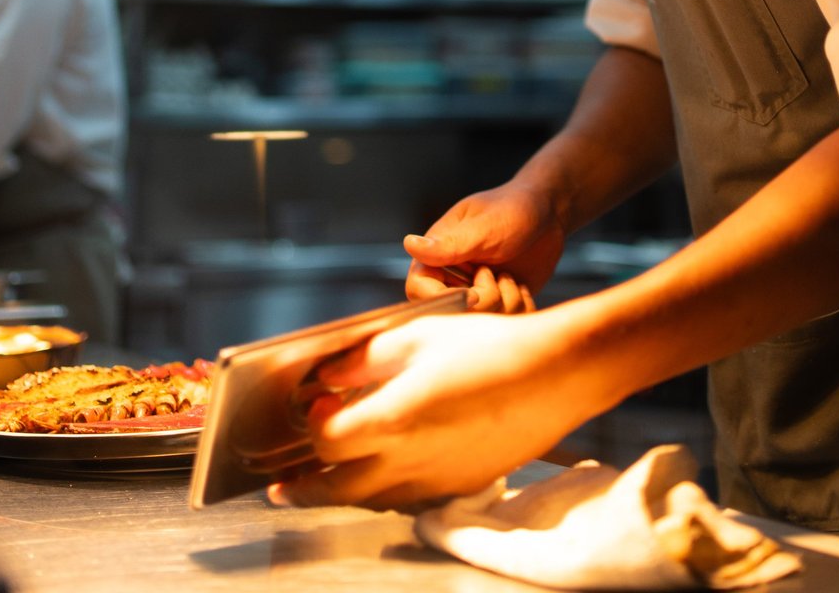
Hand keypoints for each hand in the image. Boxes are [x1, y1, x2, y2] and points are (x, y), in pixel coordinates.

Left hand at [268, 308, 614, 509]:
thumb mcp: (418, 336)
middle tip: (283, 489)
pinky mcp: (461, 486)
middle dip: (304, 490)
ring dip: (345, 494)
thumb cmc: (489, 348)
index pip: (325, 440)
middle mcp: (409, 461)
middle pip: (337, 491)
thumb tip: (327, 377)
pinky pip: (410, 500)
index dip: (312, 425)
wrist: (554, 376)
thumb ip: (363, 359)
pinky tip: (389, 473)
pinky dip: (387, 493)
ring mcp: (436, 480)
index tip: (314, 408)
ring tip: (330, 480)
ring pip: (373, 502)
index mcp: (392, 419)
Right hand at [404, 181, 565, 312]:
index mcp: (436, 256)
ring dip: (504, 304)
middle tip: (501, 277)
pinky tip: (521, 287)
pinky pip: (504, 323)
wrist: (549, 214)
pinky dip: (519, 310)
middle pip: (449, 315)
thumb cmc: (513, 209)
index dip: (445, 299)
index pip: (418, 291)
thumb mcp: (484, 228)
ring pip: (480, 324)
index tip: (475, 293)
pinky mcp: (499, 306)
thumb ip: (450, 244)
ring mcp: (475, 294)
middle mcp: (450, 279)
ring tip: (511, 278)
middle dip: (483, 303)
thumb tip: (409, 244)